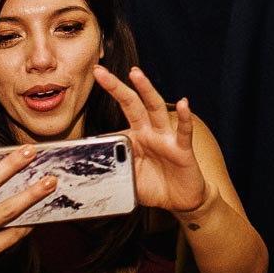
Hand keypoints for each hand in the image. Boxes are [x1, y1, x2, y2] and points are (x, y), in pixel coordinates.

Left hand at [94, 65, 209, 219]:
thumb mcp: (127, 178)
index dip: (109, 98)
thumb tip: (90, 165)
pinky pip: (182, 132)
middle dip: (117, 87)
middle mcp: (150, 132)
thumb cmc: (155, 186)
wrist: (180, 200)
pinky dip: (183, 118)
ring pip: (155, 110)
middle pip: (133, 104)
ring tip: (136, 74)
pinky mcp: (182, 150)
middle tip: (100, 71)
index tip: (94, 79)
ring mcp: (166, 139)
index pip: (120, 112)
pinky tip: (183, 104)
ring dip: (146, 90)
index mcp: (136, 136)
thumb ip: (113, 168)